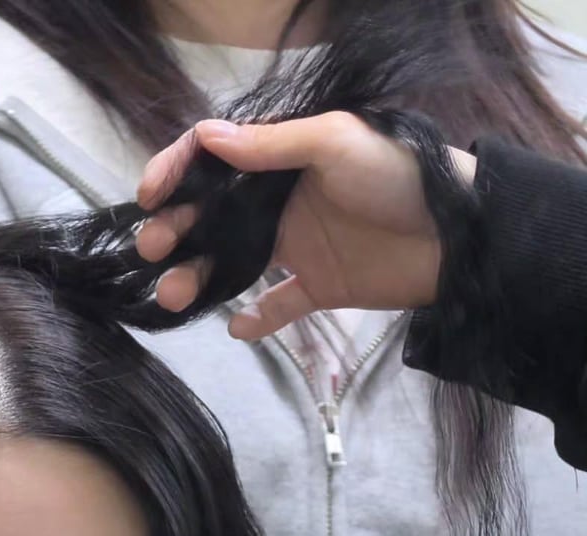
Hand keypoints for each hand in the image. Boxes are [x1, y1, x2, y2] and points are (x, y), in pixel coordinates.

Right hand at [134, 112, 475, 336]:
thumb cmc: (398, 176)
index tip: (150, 198)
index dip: (178, 174)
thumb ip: (271, 146)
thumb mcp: (334, 143)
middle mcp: (282, 201)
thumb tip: (206, 138)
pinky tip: (238, 326)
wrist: (457, 236)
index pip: (216, 161)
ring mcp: (298, 246)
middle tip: (151, 250)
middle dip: (174, 231)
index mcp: (283, 159)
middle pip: (213, 216)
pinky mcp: (317, 287)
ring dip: (198, 277)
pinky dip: (256, 320)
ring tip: (173, 294)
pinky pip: (276, 306)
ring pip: (232, 264)